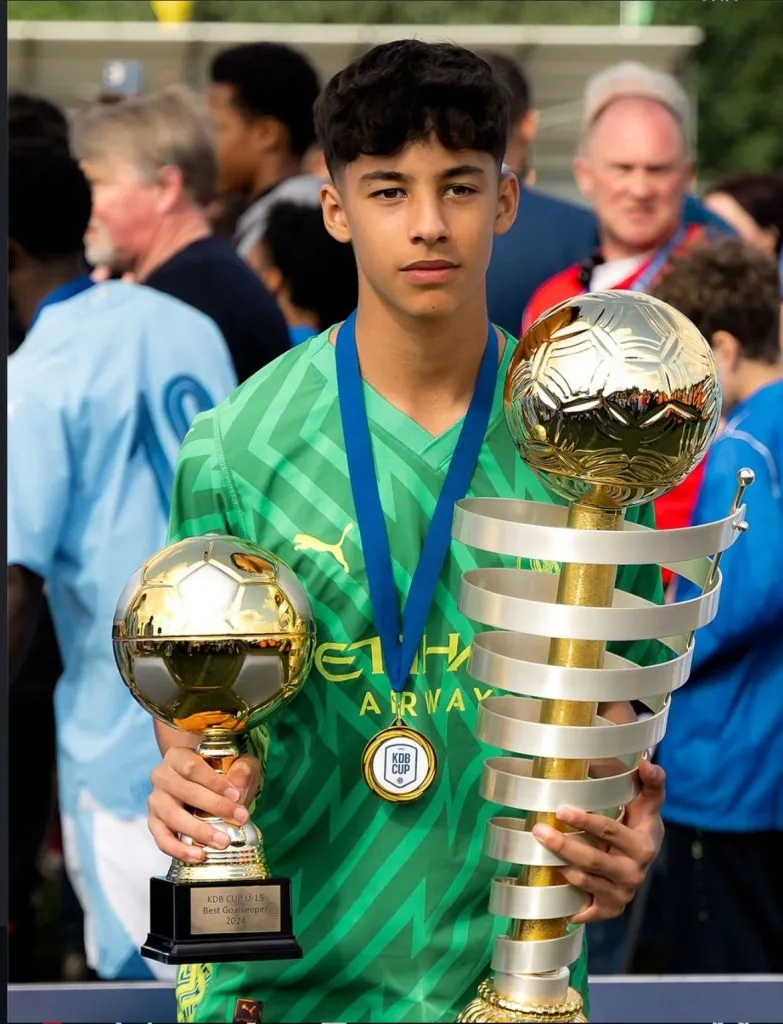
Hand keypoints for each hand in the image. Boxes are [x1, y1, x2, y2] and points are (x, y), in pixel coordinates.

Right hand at [148, 747, 260, 863]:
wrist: (203, 782)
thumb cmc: (222, 770)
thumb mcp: (238, 762)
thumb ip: (241, 771)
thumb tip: (238, 792)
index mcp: (177, 756)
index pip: (192, 767)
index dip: (214, 782)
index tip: (237, 795)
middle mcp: (161, 776)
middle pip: (184, 791)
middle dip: (214, 806)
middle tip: (239, 818)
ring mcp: (155, 800)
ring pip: (172, 816)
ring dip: (198, 831)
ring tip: (223, 842)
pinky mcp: (154, 823)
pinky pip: (162, 839)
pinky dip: (180, 849)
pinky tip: (199, 856)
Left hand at [531, 758, 664, 922]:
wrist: (644, 857)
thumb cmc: (640, 823)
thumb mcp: (649, 803)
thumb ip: (651, 782)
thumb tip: (645, 763)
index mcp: (643, 845)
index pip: (610, 831)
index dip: (585, 821)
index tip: (561, 810)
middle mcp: (634, 873)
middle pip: (592, 860)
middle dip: (563, 845)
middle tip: (538, 830)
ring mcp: (622, 893)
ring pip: (584, 881)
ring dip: (560, 867)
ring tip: (539, 850)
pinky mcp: (611, 909)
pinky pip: (585, 908)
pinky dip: (568, 901)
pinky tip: (550, 890)